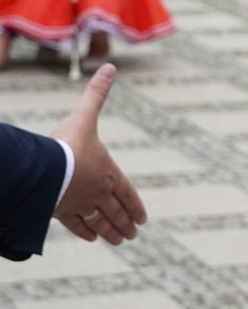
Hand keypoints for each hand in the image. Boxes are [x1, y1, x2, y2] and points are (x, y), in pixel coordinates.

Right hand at [50, 65, 146, 243]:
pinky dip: (85, 231)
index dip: (135, 206)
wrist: (43, 168)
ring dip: (110, 232)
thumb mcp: (86, 116)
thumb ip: (97, 94)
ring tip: (119, 241)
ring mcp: (80, 204)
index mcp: (109, 174)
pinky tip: (90, 238)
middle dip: (125, 223)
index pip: (127, 194)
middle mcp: (98, 193)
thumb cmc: (67, 144)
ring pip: (100, 222)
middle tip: (132, 236)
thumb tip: (110, 68)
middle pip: (115, 212)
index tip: (143, 220)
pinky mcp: (60, 212)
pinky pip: (76, 225)